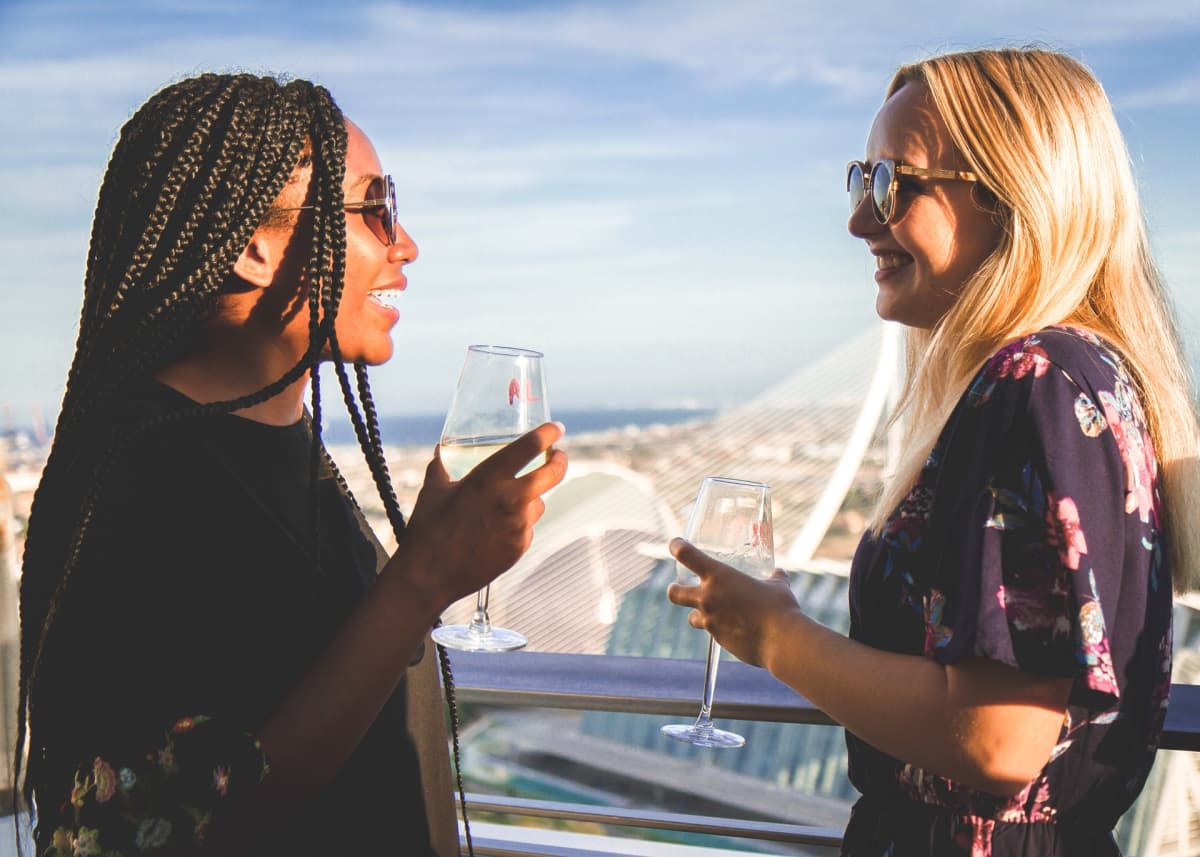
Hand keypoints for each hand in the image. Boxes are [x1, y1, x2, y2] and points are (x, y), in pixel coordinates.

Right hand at [389, 422, 567, 611]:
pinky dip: (518, 523)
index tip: (555, 428)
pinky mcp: (520, 547)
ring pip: (539, 503)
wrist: (429, 576)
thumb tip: (439, 450)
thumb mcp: (433, 490)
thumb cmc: (428, 530)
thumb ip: (441, 466)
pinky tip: (497, 528)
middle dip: (560, 461)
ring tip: (509, 502)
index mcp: (489, 478)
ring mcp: (519, 525)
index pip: (529, 447)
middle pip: (552, 474)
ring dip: (531, 498)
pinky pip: (527, 527)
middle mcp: (510, 499)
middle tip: (559, 456)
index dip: (547, 434)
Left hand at [666, 537, 799, 667]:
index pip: (687, 555)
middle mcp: (708, 597)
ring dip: (697, 615)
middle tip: (677, 587)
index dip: (677, 547)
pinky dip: (718, 629)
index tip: (676, 544)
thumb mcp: (777, 586)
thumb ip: (774, 578)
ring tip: (709, 613)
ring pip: (691, 618)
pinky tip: (732, 629)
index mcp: (718, 576)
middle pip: (674, 593)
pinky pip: (712, 632)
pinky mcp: (718, 639)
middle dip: (674, 589)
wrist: (781, 641)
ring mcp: (710, 620)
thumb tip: (778, 573)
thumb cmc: (780, 608)